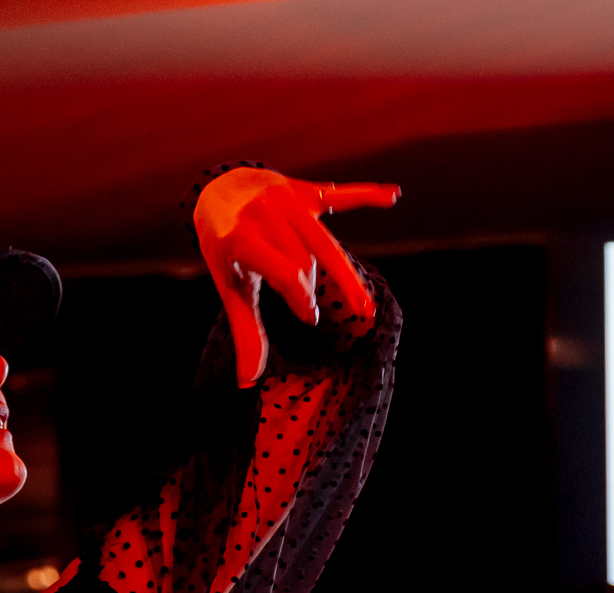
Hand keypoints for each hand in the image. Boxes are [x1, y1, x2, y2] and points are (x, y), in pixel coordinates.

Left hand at [192, 167, 398, 387]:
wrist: (219, 192)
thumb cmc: (227, 250)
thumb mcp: (231, 288)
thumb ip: (245, 331)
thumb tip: (246, 381)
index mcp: (241, 239)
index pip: (286, 273)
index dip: (302, 300)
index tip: (309, 317)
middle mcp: (263, 214)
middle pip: (306, 259)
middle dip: (313, 288)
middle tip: (319, 310)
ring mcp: (285, 198)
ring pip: (323, 240)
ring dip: (342, 273)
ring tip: (363, 305)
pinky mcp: (304, 189)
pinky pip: (340, 195)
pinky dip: (366, 195)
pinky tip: (393, 196)